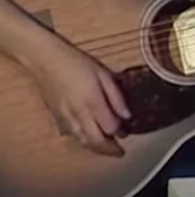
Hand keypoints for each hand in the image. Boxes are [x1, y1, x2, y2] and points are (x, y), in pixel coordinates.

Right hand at [27, 37, 129, 155]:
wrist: (46, 61)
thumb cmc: (77, 63)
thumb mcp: (103, 74)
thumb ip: (116, 95)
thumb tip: (127, 115)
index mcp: (92, 101)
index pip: (110, 126)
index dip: (120, 131)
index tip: (128, 131)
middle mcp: (78, 114)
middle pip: (95, 140)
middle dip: (109, 149)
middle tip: (119, 152)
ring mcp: (66, 118)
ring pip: (83, 141)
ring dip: (97, 147)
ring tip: (108, 148)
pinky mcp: (57, 118)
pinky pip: (73, 135)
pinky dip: (85, 141)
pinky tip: (92, 137)